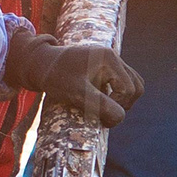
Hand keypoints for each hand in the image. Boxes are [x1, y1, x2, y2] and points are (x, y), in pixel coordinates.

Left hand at [3, 32, 143, 126]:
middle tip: (106, 114)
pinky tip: (102, 99)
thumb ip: (100, 105)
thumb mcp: (77, 94)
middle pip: (136, 87)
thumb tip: (120, 118)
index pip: (129, 90)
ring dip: (124, 99)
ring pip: (133, 83)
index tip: (103, 119)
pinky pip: (124, 80)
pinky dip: (119, 93)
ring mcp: (111, 59)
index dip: (119, 108)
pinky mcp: (106, 65)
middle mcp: (113, 56)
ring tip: (105, 108)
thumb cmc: (55, 78)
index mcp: (109, 59)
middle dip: (124, 104)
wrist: (40, 63)